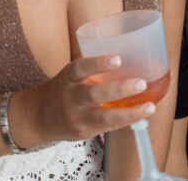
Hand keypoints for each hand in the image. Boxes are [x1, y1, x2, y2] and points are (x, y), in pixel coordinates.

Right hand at [14, 55, 155, 146]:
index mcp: (67, 77)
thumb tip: (133, 54)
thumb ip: (94, 68)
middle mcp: (70, 98)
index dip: (98, 63)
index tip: (118, 58)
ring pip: (103, 117)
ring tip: (149, 107)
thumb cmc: (65, 88)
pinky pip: (107, 127)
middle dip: (119, 90)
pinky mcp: (83, 133)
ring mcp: (76, 118)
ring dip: (129, 113)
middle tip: (141, 83)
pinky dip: (126, 121)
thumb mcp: (72, 74)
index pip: (80, 68)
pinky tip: (143, 115)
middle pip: (93, 94)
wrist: (38, 117)